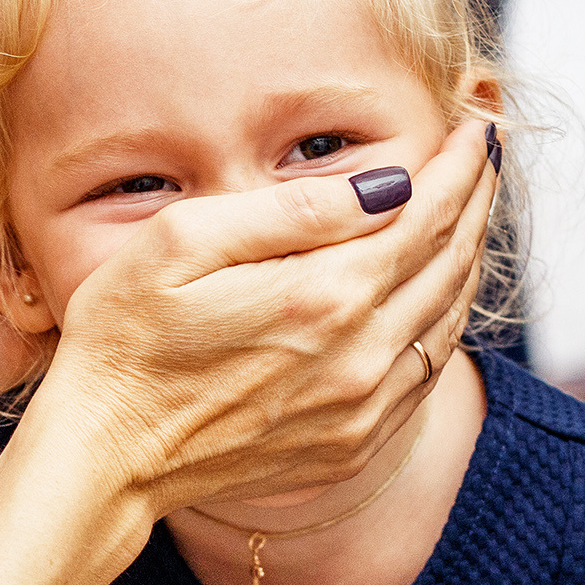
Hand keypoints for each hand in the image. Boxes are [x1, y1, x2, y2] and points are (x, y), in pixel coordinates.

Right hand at [26, 119, 494, 521]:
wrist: (103, 457)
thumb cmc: (123, 339)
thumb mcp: (181, 243)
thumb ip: (291, 211)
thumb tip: (387, 186)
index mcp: (323, 295)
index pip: (426, 213)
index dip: (457, 165)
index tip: (471, 127)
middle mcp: (360, 357)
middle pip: (451, 263)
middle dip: (474, 201)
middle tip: (481, 157)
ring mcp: (362, 410)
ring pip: (448, 321)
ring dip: (466, 261)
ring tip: (468, 215)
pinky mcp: (350, 445)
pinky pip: (426, 377)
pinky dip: (443, 325)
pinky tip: (434, 298)